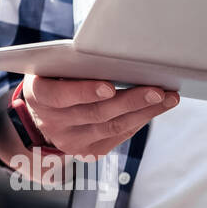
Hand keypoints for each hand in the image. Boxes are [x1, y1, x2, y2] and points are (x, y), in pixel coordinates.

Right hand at [20, 74, 179, 157]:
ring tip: (168, 98)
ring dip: (144, 112)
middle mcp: (52, 122)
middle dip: (130, 101)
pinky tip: (155, 108)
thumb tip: (113, 55)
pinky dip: (139, 120)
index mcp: (39, 96)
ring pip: (112, 126)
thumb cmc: (54, 78)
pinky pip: (118, 135)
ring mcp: (70, 141)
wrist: (42, 113)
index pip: (60, 95)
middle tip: (157, 90)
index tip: (109, 87)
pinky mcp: (88, 152)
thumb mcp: (52, 66)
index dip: (85, 92)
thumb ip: (73, 63)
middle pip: (96, 113)